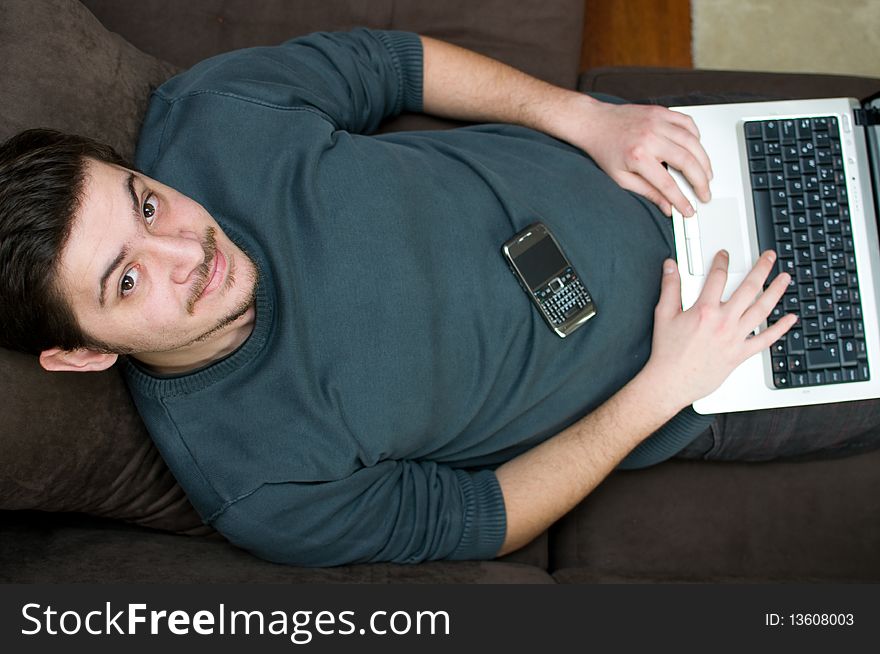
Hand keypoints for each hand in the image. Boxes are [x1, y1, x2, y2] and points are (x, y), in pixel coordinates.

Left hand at [566, 97, 712, 216]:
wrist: (594, 123)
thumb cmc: (605, 149)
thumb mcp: (620, 178)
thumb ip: (646, 192)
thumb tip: (667, 207)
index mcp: (638, 157)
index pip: (667, 184)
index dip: (682, 200)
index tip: (689, 209)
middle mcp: (650, 137)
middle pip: (687, 161)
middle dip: (701, 181)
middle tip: (705, 193)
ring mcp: (657, 122)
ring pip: (692, 142)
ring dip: (704, 161)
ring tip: (707, 175)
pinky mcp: (661, 112)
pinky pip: (687, 123)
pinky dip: (696, 137)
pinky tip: (696, 149)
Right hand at [641, 249, 797, 409]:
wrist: (671, 381)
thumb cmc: (667, 352)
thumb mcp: (664, 314)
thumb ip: (670, 287)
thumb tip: (671, 266)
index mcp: (704, 310)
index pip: (718, 277)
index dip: (722, 262)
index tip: (725, 255)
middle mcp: (724, 322)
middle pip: (749, 288)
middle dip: (761, 269)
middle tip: (769, 257)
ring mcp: (735, 338)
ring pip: (762, 309)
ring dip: (776, 292)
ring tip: (784, 279)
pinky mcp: (740, 354)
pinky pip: (765, 339)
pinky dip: (780, 329)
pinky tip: (790, 319)